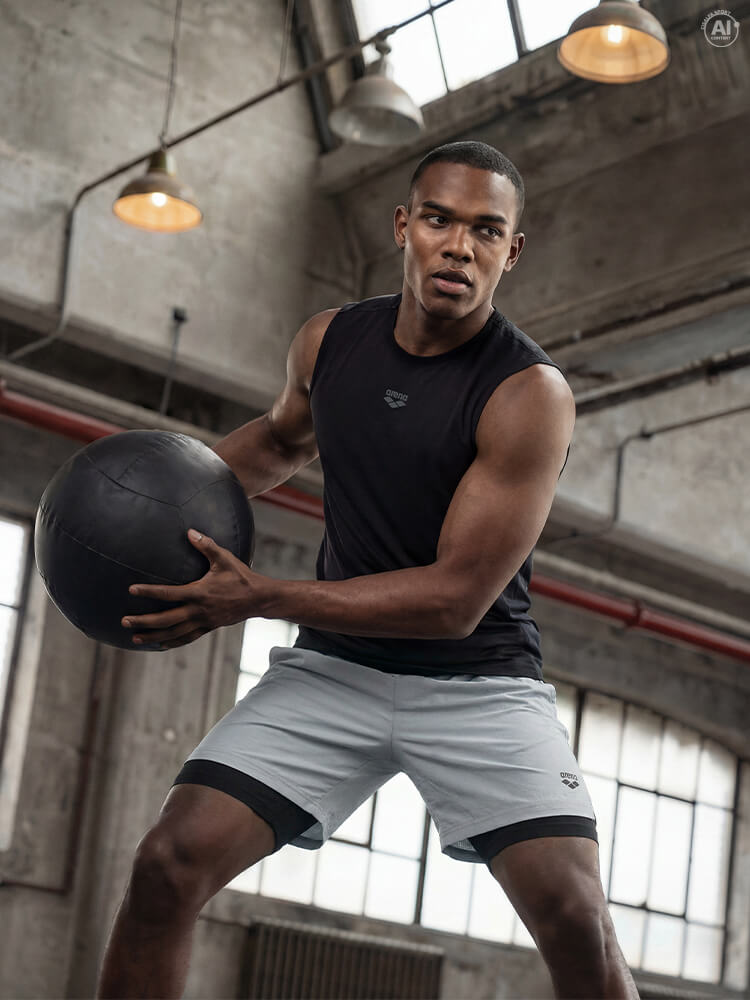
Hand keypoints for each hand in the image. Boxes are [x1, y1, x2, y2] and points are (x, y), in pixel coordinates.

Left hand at [122, 529, 263, 649]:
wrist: (259, 599)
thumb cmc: (241, 576)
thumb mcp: (224, 558)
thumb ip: (206, 545)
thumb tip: (189, 531)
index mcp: (199, 593)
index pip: (168, 594)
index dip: (149, 592)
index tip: (131, 590)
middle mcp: (198, 610)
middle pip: (165, 619)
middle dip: (144, 621)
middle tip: (124, 621)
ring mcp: (203, 622)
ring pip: (173, 633)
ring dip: (153, 636)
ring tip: (134, 638)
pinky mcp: (208, 628)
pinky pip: (186, 638)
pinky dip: (171, 642)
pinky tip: (159, 644)